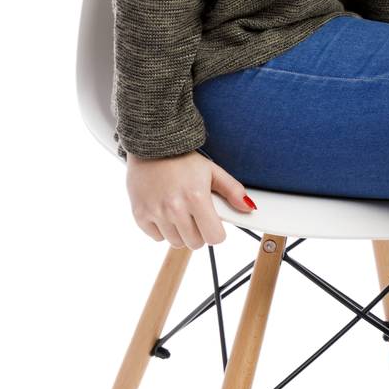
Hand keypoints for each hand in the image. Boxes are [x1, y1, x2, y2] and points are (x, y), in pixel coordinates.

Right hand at [126, 150, 255, 247]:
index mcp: (196, 197)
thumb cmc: (182, 159)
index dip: (216, 232)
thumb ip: (232, 190)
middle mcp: (175, 208)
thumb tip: (248, 208)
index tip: (213, 224)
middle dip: (199, 232)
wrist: (151, 145)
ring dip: (180, 232)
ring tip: (179, 212)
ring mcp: (156, 212)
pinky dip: (161, 229)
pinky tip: (163, 211)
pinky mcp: (140, 214)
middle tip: (195, 215)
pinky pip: (156, 237)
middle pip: (195, 243)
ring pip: (175, 242)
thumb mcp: (212, 171)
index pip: (214, 238)